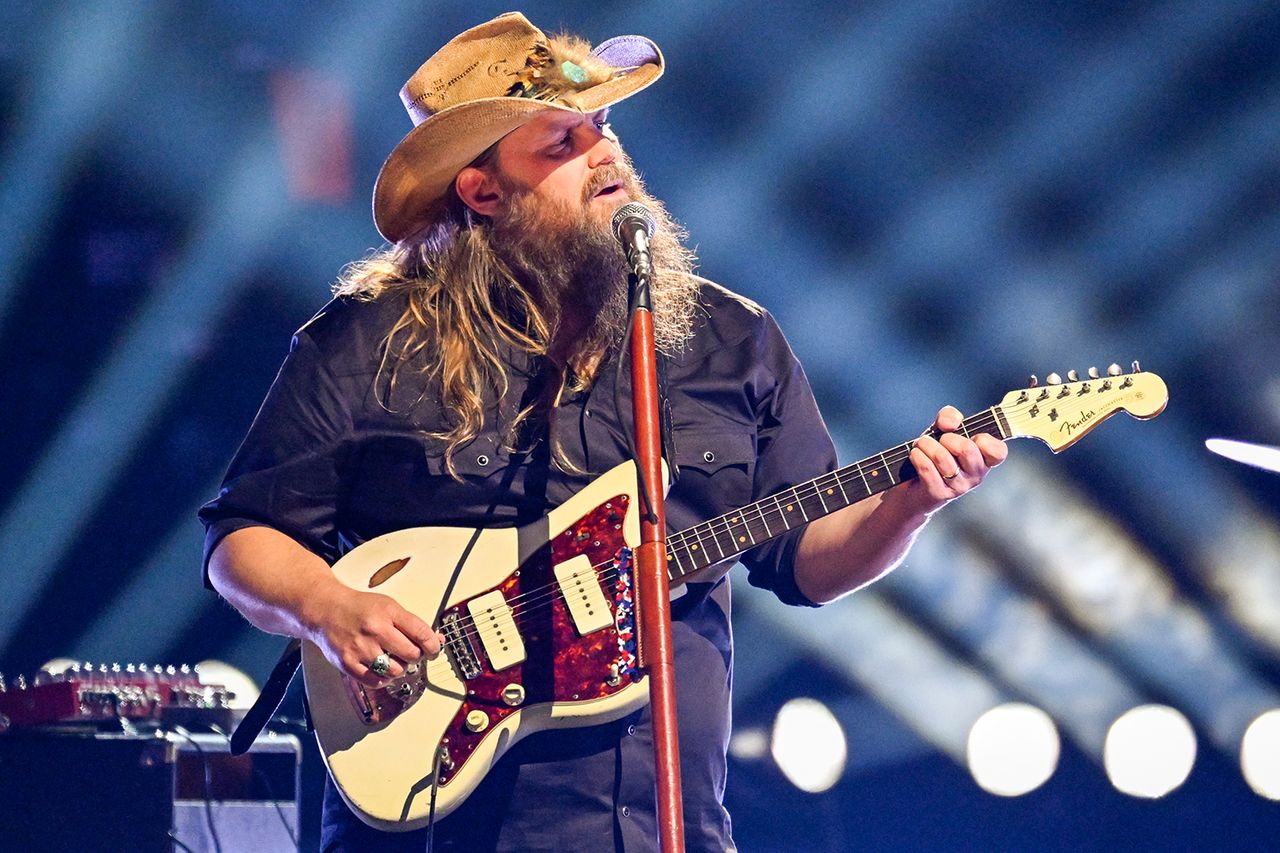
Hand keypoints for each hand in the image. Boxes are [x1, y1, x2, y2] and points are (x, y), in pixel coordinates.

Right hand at [304, 584, 446, 687]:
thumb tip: (436, 640)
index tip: (433, 649)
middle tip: (410, 653)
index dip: (433, 645)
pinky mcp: (348, 663)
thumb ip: (412, 624)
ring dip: (399, 668)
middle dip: (416, 656)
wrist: (326, 610)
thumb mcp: (389, 607)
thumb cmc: (359, 608)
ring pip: (396, 670)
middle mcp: (375, 630)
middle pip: (411, 654)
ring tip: (392, 659)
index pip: (421, 633)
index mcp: (388, 613)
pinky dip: (384, 678)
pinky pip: (376, 681)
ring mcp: (360, 648)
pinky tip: (382, 668)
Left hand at [905, 405, 1007, 511]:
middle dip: (946, 438)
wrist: (916, 487)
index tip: (970, 436)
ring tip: (922, 445)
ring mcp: (959, 487)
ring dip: (926, 444)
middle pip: (966, 449)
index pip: (998, 451)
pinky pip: (926, 467)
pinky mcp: (939, 493)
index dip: (983, 439)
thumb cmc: (936, 455)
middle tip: (939, 440)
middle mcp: (976, 476)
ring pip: (942, 457)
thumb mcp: (944, 431)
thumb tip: (950, 423)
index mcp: (984, 460)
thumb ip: (950, 418)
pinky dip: (917, 455)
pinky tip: (916, 455)